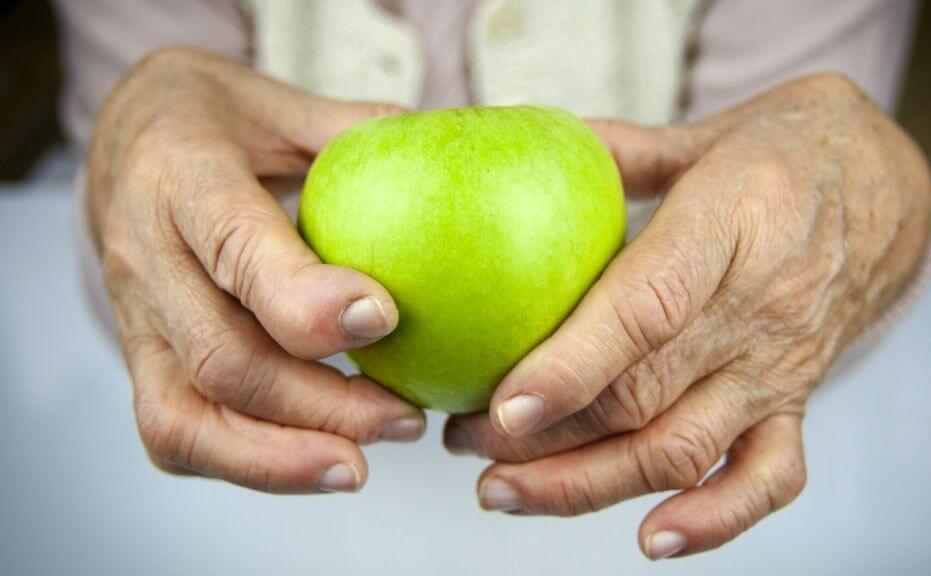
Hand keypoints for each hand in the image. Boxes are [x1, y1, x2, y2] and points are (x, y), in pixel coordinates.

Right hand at [88, 47, 424, 492]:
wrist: (124, 140)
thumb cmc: (212, 120)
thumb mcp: (281, 101)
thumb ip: (357, 132)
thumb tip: (452, 152)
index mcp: (181, 175)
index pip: (235, 247)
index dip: (305, 298)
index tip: (382, 318)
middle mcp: (145, 255)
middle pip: (222, 356)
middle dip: (320, 403)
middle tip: (404, 416)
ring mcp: (134, 317)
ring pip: (186, 416)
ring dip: (281, 457)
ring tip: (363, 464)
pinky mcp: (140, 357)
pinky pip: (175, 433)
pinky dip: (247, 463)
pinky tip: (318, 461)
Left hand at [444, 74, 930, 557]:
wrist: (885, 186)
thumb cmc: (785, 151)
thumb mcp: (703, 132)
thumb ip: (616, 151)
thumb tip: (522, 155)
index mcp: (733, 222)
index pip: (649, 308)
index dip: (575, 364)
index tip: (503, 405)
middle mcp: (761, 307)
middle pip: (646, 396)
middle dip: (544, 438)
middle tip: (464, 440)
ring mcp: (781, 365)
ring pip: (684, 450)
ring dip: (587, 485)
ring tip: (505, 490)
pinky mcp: (798, 401)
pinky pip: (767, 479)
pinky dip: (714, 521)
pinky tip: (650, 539)